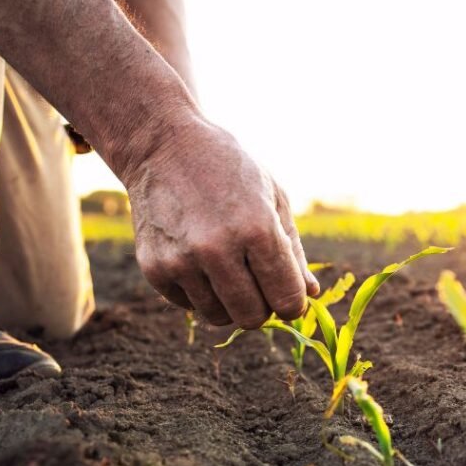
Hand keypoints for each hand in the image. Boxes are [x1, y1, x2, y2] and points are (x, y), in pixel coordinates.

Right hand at [127, 118, 319, 327]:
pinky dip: (199, 293)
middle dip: (262, 307)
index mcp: (257, 229)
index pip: (287, 299)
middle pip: (252, 318)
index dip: (293, 303)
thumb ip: (294, 252)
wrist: (164, 147)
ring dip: (229, 302)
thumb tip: (309, 294)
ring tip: (227, 268)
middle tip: (258, 283)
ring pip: (220, 317)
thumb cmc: (230, 171)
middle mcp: (218, 249)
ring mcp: (182, 261)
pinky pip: (189, 306)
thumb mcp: (273, 199)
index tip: (289, 295)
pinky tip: (198, 260)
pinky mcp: (155, 268)